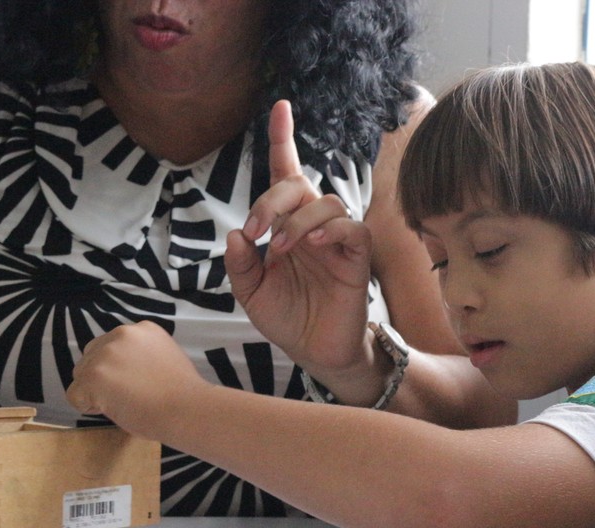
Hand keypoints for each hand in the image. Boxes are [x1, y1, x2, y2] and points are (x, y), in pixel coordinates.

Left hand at [66, 321, 207, 438]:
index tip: (140, 383)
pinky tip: (115, 409)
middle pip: (91, 356)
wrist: (188, 409)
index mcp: (143, 329)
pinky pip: (75, 396)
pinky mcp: (93, 375)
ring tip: (124, 402)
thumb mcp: (166, 358)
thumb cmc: (184, 393)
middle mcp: (122, 333)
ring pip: (81, 375)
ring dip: (96, 391)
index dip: (120, 369)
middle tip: (128, 395)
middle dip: (103, 377)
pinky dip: (89, 407)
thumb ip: (143, 356)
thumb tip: (125, 371)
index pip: (113, 346)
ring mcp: (105, 354)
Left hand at [225, 100, 373, 371]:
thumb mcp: (250, 292)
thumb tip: (238, 233)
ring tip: (280, 249)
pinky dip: (332, 230)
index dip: (283, 139)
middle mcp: (313, 226)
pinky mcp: (357, 260)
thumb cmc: (288, 318)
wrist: (314, 353)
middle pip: (301, 184)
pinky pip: (353, 229)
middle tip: (257, 230)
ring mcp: (337, 241)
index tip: (280, 107)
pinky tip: (313, 245)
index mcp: (287, 226)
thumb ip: (241, 263)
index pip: (285, 174)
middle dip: (273, 198)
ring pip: (328, 202)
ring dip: (298, 220)